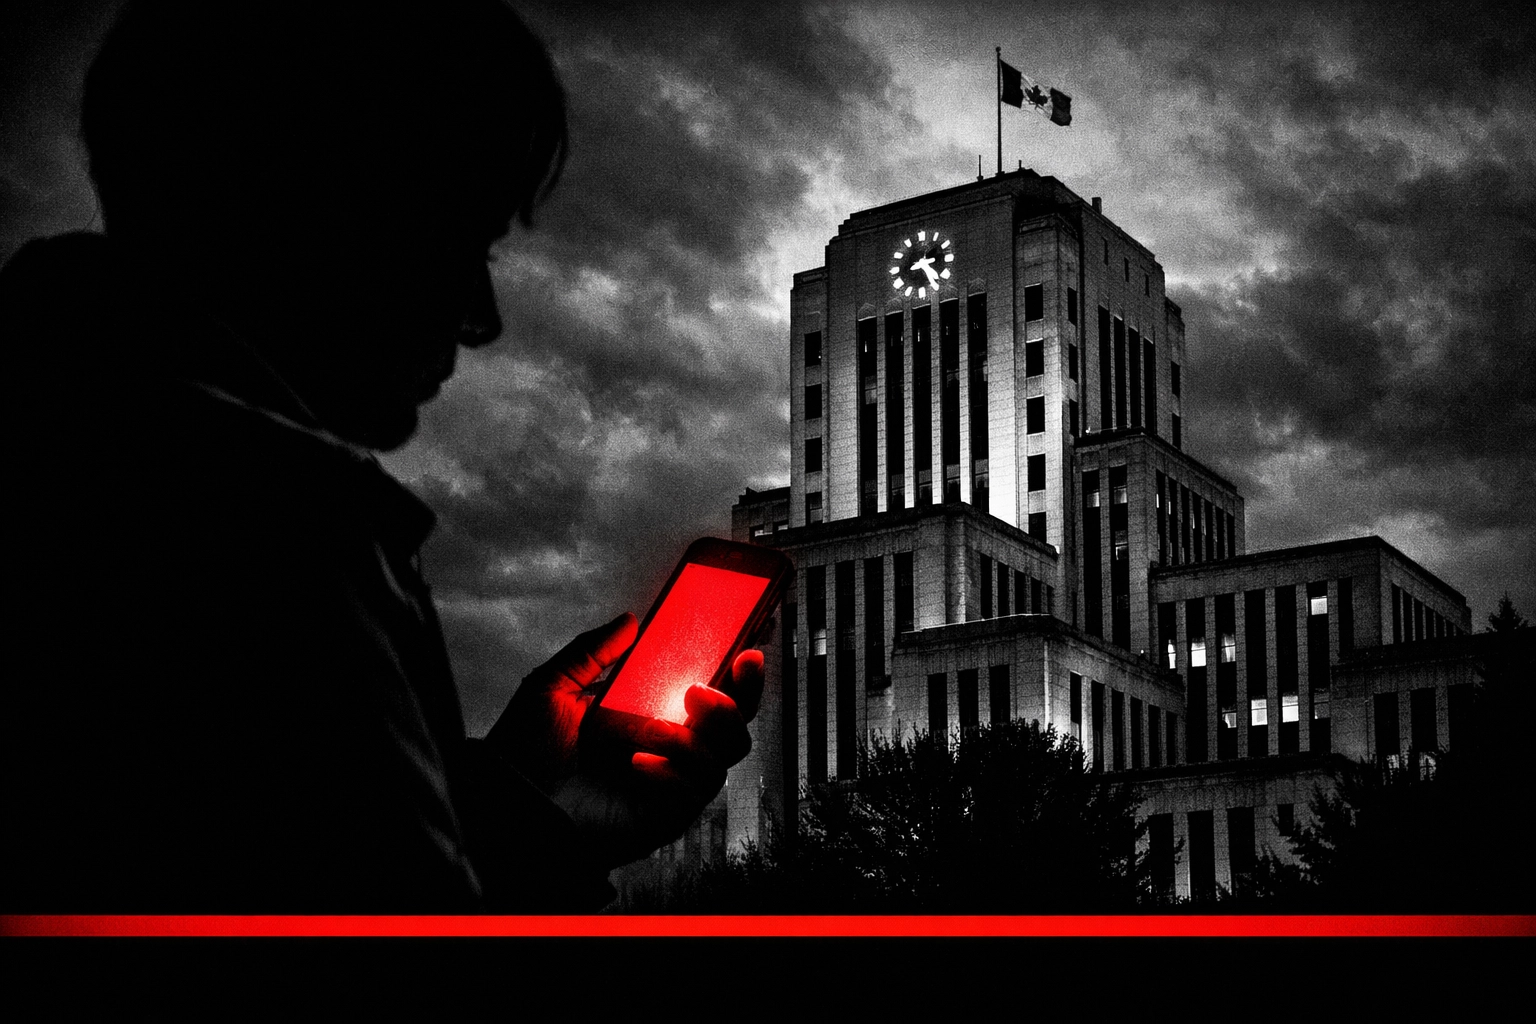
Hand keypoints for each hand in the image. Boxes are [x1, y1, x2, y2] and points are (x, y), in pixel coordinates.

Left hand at [486, 612, 764, 867]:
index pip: (709, 685)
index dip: (736, 664)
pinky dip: (675, 769)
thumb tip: (629, 621)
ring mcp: (673, 778)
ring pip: (728, 750)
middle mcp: (669, 743)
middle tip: (733, 667)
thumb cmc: (526, 752)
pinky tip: (639, 763)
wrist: (512, 805)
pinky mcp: (669, 812)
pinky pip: (698, 787)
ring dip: (709, 728)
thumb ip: (590, 652)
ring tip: (676, 717)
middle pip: (736, 718)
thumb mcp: (552, 688)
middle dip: (745, 690)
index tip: (754, 631)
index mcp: (648, 711)